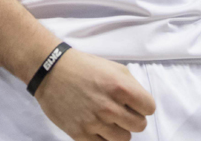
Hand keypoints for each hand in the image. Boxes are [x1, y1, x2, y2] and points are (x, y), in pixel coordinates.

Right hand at [33, 48, 155, 140]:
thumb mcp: (114, 68)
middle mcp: (109, 107)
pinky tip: (98, 126)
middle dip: (133, 118)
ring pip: (124, 139)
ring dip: (119, 130)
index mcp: (120, 87)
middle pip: (139, 126)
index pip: (149, 108)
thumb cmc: (84, 67)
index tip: (133, 102)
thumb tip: (142, 105)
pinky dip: (104, 138)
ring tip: (109, 119)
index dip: (143, 105)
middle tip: (121, 111)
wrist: (51, 71)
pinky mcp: (80, 134)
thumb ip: (132, 86)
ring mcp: (94, 122)